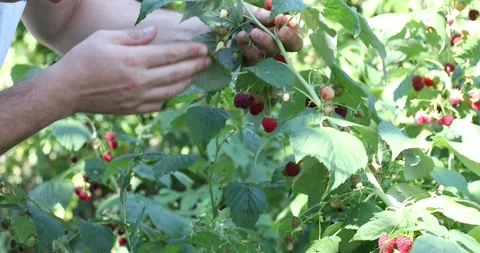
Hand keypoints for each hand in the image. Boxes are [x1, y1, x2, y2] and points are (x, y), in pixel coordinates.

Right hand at [49, 26, 210, 114]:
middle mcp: (140, 81)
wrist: (67, 90)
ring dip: (188, 82)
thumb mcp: (104, 38)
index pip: (171, 55)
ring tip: (197, 74)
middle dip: (195, 66)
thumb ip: (132, 36)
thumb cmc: (83, 59)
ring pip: (172, 91)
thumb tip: (154, 33)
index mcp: (135, 61)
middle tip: (208, 61)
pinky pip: (159, 104)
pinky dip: (170, 97)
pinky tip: (175, 90)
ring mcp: (138, 98)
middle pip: (176, 73)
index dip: (190, 52)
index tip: (203, 49)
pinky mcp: (134, 109)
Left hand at [237, 4, 302, 64]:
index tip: (282, 20)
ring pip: (270, 55)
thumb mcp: (250, 12)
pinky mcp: (248, 64)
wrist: (215, 26)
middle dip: (287, 39)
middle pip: (288, 49)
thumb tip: (278, 19)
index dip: (293, 32)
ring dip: (265, 42)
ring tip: (253, 32)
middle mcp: (273, 46)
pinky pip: (253, 61)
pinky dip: (247, 48)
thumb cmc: (236, 16)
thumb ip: (263, 16)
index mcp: (279, 32)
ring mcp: (262, 56)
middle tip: (280, 32)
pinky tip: (241, 37)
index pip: (295, 38)